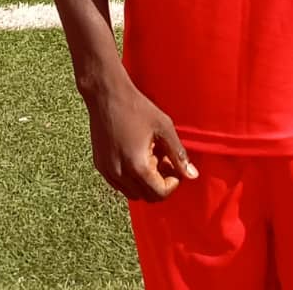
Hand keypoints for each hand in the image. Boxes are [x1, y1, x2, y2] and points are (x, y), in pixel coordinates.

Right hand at [82, 69, 198, 202]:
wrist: (106, 95)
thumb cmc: (137, 107)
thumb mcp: (164, 127)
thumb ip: (178, 153)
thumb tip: (192, 175)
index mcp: (138, 166)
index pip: (159, 194)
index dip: (173, 183)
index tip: (174, 165)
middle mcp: (120, 174)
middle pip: (146, 197)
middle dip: (159, 183)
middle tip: (164, 159)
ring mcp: (108, 171)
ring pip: (132, 193)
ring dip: (145, 182)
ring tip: (150, 156)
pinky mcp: (100, 166)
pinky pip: (119, 184)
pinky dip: (131, 178)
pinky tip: (136, 155)